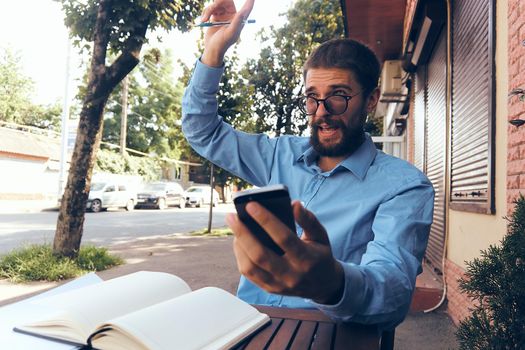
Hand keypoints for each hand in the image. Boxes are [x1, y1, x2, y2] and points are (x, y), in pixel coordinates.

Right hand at [200, 0, 254, 66]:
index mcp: (239, 19)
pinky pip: (210, 8)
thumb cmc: (222, 43)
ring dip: (209, 9)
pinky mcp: (215, 15)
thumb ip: (236, 22)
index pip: (247, 7)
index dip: (250, 1)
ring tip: (205, 20)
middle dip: (218, 2)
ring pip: (216, 3)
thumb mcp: (230, 34)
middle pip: (226, 0)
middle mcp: (232, 15)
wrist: (211, 49)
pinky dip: (205, 13)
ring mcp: (224, 14)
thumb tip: (242, 13)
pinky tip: (203, 20)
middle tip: (214, 5)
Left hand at [226, 200, 344, 303]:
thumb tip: (294, 204)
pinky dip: (240, 256)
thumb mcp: (321, 236)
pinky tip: (239, 241)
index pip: (283, 238)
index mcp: (307, 259)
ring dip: (239, 245)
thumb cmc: (320, 255)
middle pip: (261, 255)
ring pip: (251, 267)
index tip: (251, 205)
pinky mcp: (269, 289)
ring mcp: (279, 285)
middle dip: (243, 233)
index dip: (266, 220)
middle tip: (232, 216)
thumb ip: (308, 220)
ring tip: (235, 226)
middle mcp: (291, 275)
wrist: (324, 286)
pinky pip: (249, 274)